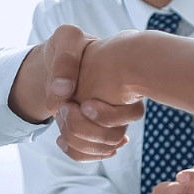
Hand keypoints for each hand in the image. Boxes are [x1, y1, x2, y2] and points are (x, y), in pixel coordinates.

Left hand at [9, 25, 141, 162]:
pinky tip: (61, 140)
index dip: (106, 116)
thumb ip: (65, 60)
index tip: (76, 102)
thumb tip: (64, 91)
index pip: (132, 113)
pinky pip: (94, 154)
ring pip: (106, 148)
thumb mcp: (66, 39)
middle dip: (81, 128)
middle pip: (114, 136)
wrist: (64, 59)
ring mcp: (113, 119)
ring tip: (60, 118)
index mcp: (123, 84)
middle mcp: (122, 105)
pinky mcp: (98, 130)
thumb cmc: (70, 47)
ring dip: (76, 141)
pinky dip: (77, 153)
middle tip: (64, 107)